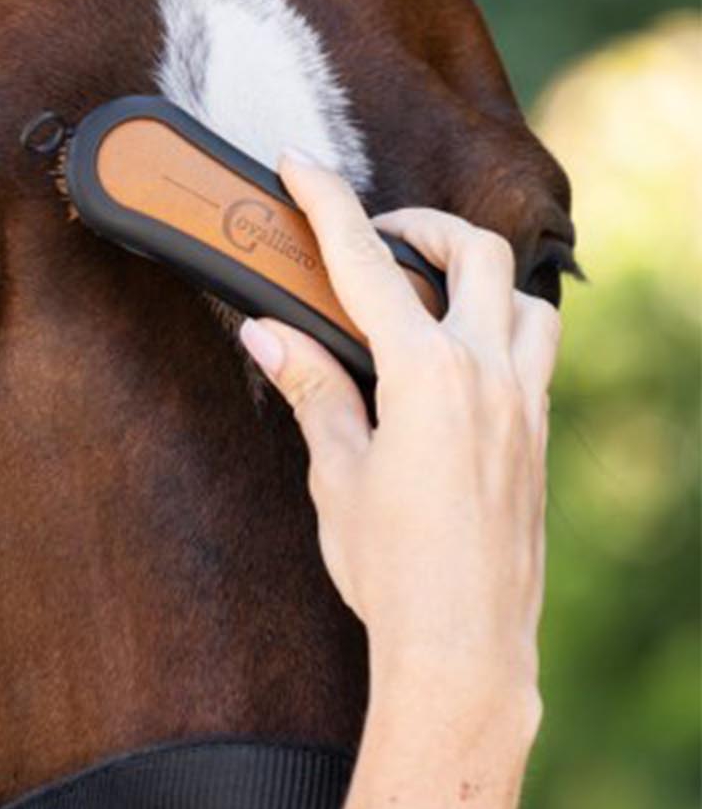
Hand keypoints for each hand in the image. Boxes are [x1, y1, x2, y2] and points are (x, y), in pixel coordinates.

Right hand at [238, 154, 559, 715]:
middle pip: (474, 255)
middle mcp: (488, 376)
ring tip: (431, 293)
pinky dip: (501, 331)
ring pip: (524, 301)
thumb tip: (269, 333)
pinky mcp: (538, 438)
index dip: (328, 206)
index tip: (301, 165)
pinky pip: (535, 354)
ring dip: (479, 278)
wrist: (464, 644)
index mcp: (428, 377)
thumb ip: (313, 393)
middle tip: (376, 235)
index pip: (369, 267)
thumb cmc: (394, 571)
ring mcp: (524, 405)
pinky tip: (460, 362)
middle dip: (422, 227)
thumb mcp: (336, 477)